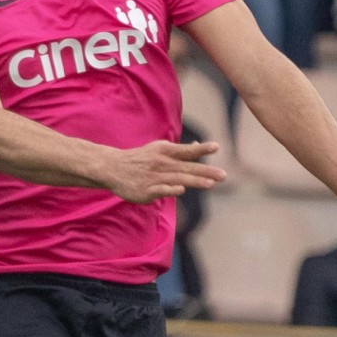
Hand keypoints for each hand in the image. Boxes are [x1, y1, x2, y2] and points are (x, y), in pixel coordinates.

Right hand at [110, 140, 226, 205]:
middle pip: (187, 167)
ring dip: (194, 181)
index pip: (187, 151)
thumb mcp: (159, 149)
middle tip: (223, 175)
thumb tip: (198, 146)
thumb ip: (180, 151)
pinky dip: (171, 189)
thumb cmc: (140, 159)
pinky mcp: (147, 190)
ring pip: (178, 179)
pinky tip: (181, 190)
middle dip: (206, 171)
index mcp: (166, 152)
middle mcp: (162, 163)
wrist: (113, 168)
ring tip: (210, 184)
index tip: (216, 147)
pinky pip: (161, 190)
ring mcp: (155, 177)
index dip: (202, 149)